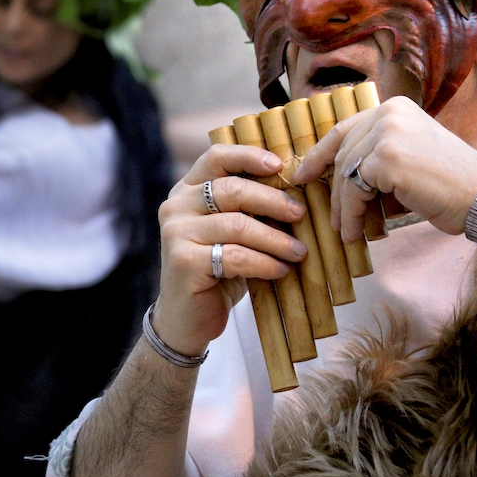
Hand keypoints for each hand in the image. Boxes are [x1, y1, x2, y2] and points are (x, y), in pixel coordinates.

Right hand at [154, 145, 308, 355]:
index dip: (249, 156)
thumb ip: (249, 209)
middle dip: (272, 200)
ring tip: (299, 251)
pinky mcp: (183, 261)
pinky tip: (281, 270)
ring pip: (237, 225)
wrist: (186, 320)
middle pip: (231, 189)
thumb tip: (297, 192)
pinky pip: (235, 256)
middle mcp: (175, 206)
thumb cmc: (217, 270)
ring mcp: (176, 233)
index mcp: (186, 190)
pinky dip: (264, 263)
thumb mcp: (233, 233)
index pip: (216, 157)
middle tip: (300, 213)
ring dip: (275, 239)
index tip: (280, 165)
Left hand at [292, 96, 476, 240]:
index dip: (320, 153)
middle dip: (333, 189)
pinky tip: (353, 233)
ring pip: (345, 173)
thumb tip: (334, 179)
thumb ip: (376, 157)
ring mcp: (388, 134)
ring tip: (342, 230)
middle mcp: (390, 114)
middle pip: (343, 153)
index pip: (345, 128)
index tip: (303, 174)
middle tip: (330, 216)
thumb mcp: (408, 157)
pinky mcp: (388, 159)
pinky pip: (355, 191)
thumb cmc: (449, 184)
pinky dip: (350, 215)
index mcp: (395, 107)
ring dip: (341, 207)